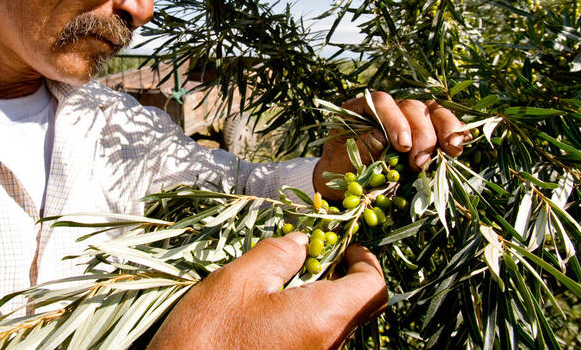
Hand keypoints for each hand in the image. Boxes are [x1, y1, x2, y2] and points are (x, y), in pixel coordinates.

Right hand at [148, 233, 386, 349]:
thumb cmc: (206, 338)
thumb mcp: (238, 280)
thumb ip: (277, 255)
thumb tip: (302, 241)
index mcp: (323, 319)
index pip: (373, 287)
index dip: (366, 260)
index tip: (344, 245)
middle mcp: (328, 348)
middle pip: (357, 307)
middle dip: (341, 275)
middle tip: (309, 257)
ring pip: (336, 325)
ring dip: (320, 297)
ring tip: (282, 280)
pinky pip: (316, 341)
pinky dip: (305, 318)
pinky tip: (270, 309)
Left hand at [314, 92, 469, 198]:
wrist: (345, 182)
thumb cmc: (341, 168)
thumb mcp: (342, 160)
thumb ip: (360, 147)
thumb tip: (381, 137)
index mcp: (359, 108)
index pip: (381, 102)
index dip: (395, 121)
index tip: (403, 145)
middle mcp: (387, 108)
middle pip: (411, 107)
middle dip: (421, 134)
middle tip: (421, 163)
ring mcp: (407, 116)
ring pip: (432, 111)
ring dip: (446, 128)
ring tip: (453, 150)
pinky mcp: (424, 129)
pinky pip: (442, 122)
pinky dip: (455, 130)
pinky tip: (464, 141)